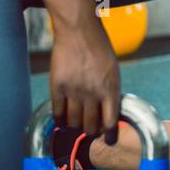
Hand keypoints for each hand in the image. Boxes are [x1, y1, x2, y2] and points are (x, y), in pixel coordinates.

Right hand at [48, 11, 121, 144]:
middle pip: (90, 126)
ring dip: (76, 126)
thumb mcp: (113, 69)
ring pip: (73, 123)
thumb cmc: (98, 47)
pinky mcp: (57, 86)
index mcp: (110, 87)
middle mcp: (92, 92)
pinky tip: (63, 119)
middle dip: (91, 131)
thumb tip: (109, 112)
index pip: (110, 122)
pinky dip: (60, 120)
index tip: (108, 140)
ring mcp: (74, 90)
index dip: (109, 136)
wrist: (78, 29)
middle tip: (90, 130)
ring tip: (77, 123)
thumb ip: (111, 90)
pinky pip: (57, 113)